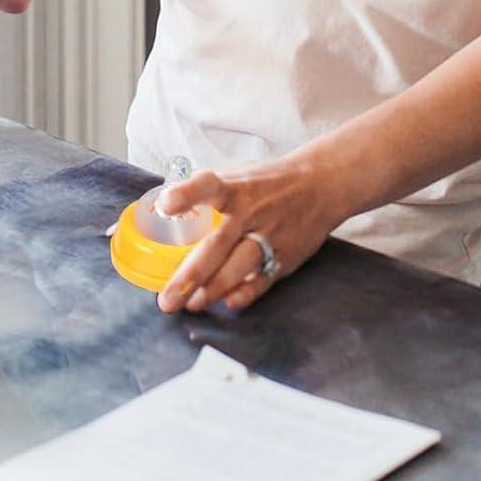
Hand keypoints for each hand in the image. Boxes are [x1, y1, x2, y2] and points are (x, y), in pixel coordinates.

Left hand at [154, 152, 346, 313]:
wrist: (319, 186)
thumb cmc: (265, 183)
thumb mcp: (235, 177)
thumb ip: (203, 194)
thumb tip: (161, 211)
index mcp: (233, 187)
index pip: (207, 187)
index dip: (186, 195)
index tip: (166, 205)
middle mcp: (249, 212)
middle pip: (217, 244)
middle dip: (190, 274)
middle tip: (166, 299)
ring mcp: (268, 236)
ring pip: (238, 267)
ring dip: (213, 289)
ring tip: (191, 304)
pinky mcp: (284, 256)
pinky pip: (262, 280)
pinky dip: (246, 294)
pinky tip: (229, 303)